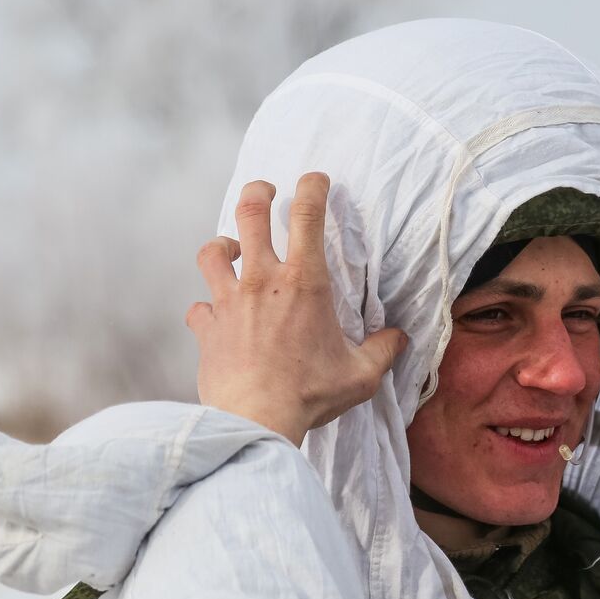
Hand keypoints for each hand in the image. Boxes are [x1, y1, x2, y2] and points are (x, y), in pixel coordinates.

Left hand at [188, 174, 407, 445]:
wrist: (255, 419)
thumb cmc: (310, 395)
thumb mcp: (360, 375)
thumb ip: (382, 351)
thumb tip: (400, 339)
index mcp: (304, 284)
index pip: (308, 216)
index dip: (312, 187)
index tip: (315, 179)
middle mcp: (262, 281)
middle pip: (250, 212)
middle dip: (258, 192)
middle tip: (264, 191)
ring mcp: (229, 302)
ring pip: (213, 252)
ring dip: (223, 245)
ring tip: (231, 250)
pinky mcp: (207, 328)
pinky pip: (199, 307)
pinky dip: (207, 308)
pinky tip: (216, 316)